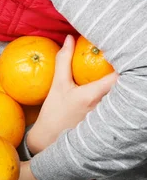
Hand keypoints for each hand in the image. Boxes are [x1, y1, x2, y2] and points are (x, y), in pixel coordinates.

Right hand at [27, 35, 117, 154]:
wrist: (51, 141)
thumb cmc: (54, 112)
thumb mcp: (57, 84)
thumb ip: (63, 60)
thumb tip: (69, 38)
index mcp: (93, 95)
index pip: (117, 76)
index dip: (123, 63)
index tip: (123, 52)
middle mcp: (106, 106)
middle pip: (126, 86)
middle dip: (128, 72)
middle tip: (127, 59)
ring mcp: (110, 117)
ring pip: (124, 96)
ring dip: (124, 85)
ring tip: (126, 71)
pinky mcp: (111, 123)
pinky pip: (120, 105)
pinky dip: (121, 96)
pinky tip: (118, 90)